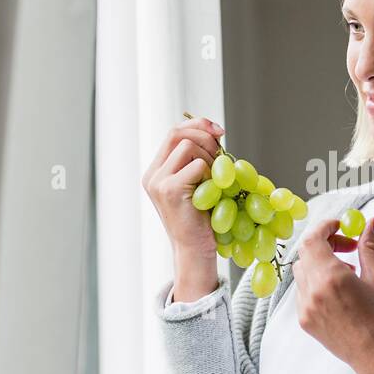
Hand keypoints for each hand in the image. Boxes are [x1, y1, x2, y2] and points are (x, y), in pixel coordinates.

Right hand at [142, 115, 224, 257]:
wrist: (195, 248)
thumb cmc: (200, 218)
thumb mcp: (197, 182)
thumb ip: (197, 158)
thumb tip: (215, 132)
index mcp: (156, 170)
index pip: (174, 133)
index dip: (197, 125)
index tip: (218, 130)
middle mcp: (152, 174)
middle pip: (177, 134)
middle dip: (204, 136)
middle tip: (221, 152)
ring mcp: (158, 182)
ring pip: (188, 147)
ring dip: (209, 159)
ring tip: (214, 181)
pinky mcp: (170, 189)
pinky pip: (197, 166)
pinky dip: (211, 174)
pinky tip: (211, 191)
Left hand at [292, 215, 373, 373]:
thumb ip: (369, 247)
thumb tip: (371, 222)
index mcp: (331, 278)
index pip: (313, 240)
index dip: (325, 228)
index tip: (340, 227)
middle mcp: (312, 292)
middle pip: (306, 254)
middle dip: (325, 244)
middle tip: (347, 247)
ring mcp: (305, 308)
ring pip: (302, 273)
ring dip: (320, 264)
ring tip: (346, 272)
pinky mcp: (305, 321)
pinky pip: (303, 293)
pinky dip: (316, 284)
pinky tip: (338, 293)